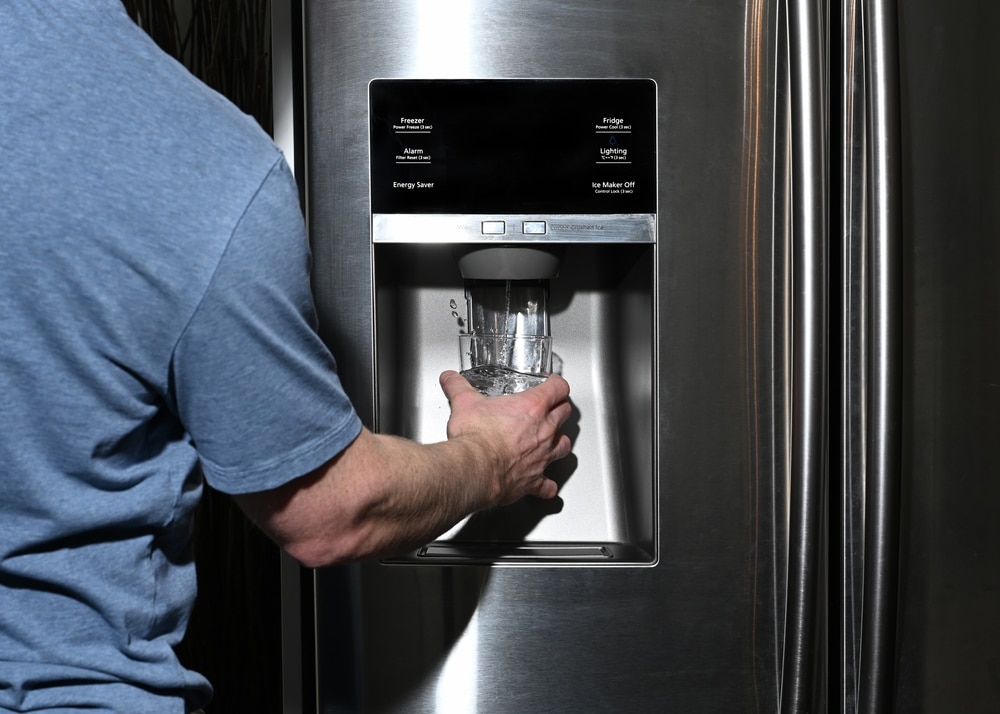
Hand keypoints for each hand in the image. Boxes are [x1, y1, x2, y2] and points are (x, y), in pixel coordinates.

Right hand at [439, 370, 572, 504]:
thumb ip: (458, 388)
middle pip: (564, 414)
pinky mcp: (534, 480)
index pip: (557, 389)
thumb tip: (450, 379)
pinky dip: (548, 485)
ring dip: (560, 442)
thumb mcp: (464, 403)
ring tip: (555, 441)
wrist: (474, 469)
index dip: (557, 384)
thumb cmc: (476, 437)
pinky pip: (548, 485)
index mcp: (532, 407)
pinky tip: (546, 486)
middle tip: (555, 407)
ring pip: (563, 446)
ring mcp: (541, 456)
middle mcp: (543, 431)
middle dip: (560, 408)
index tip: (554, 383)